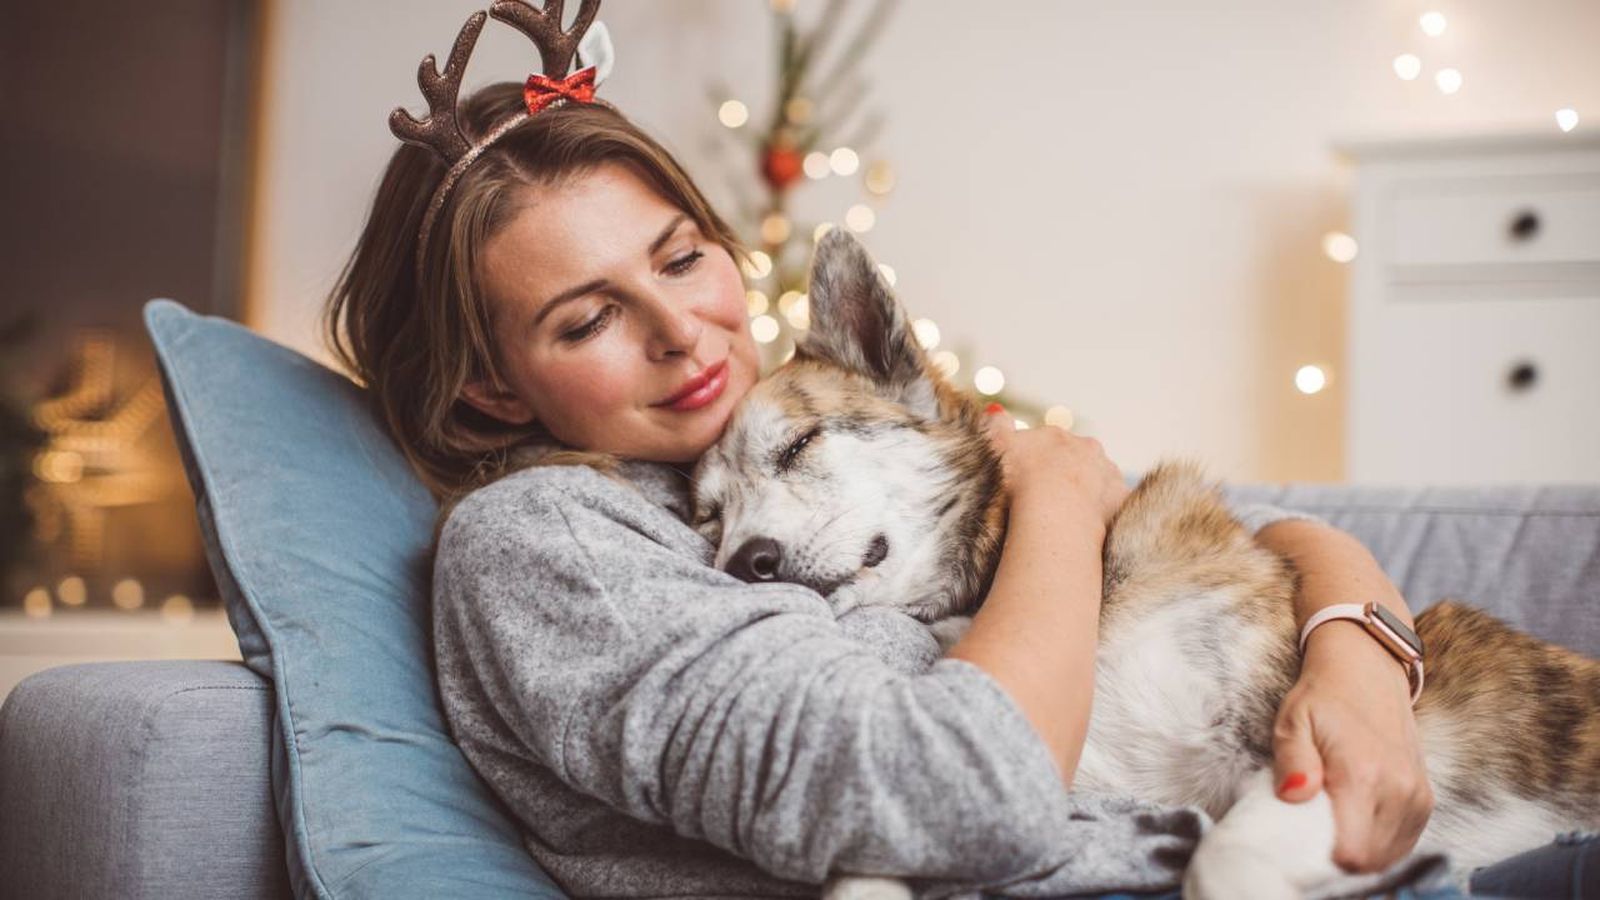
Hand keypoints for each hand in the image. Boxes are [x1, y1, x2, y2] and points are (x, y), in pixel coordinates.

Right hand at [981, 405, 1127, 527]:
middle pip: (1077, 457)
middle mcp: (1088, 448)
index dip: (1036, 462)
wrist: (1054, 514)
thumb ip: (996, 426)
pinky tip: (1086, 524)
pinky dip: (1102, 511)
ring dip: (1086, 491)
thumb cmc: (1020, 481)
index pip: (1047, 444)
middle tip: (1046, 498)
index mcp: (1057, 436)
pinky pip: (1112, 503)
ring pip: (1097, 479)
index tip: (1025, 481)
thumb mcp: (997, 447)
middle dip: (1065, 472)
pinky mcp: (1119, 499)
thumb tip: (996, 410)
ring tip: (1065, 515)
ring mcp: (1107, 473)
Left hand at [1271, 621, 1433, 871]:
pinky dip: (1381, 844)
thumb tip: (1294, 795)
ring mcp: (1416, 795)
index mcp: (1361, 775)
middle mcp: (1397, 789)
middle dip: (1339, 860)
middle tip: (1312, 839)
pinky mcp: (1425, 797)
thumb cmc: (1323, 697)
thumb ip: (1292, 761)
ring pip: (1390, 855)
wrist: (1367, 670)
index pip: (1353, 852)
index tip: (1302, 852)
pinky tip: (1357, 829)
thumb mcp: (1293, 721)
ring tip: (1332, 830)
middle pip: (1371, 861)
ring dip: (1362, 853)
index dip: (1324, 862)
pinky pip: (1405, 841)